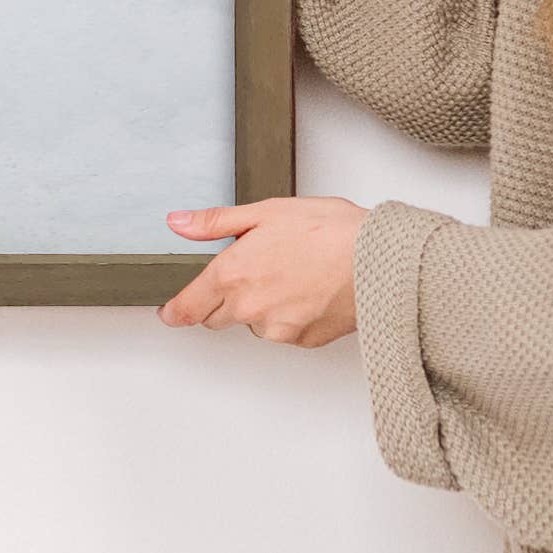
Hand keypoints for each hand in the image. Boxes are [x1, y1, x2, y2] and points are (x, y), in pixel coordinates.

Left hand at [158, 196, 363, 345]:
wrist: (381, 260)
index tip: (170, 313)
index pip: (188, 308)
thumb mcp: (265, 212)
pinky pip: (285, 332)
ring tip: (290, 274)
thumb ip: (215, 223)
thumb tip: (177, 223)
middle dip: (224, 300)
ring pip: (254, 324)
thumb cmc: (329, 231)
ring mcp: (279, 329)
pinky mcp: (305, 340)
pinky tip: (309, 291)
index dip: (176, 311)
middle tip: (250, 273)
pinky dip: (290, 316)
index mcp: (232, 276)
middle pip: (218, 318)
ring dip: (261, 307)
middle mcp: (250, 309)